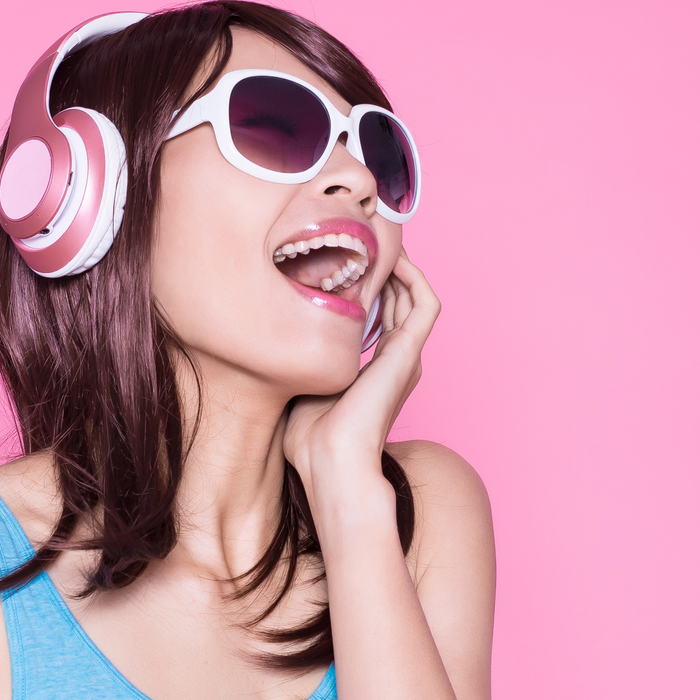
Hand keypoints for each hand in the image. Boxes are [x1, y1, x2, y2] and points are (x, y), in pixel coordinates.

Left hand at [283, 250, 439, 497]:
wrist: (329, 460)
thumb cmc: (310, 436)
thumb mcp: (303, 382)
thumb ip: (302, 356)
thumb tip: (274, 331)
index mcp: (378, 371)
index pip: (383, 316)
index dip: (370, 286)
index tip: (345, 261)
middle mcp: (399, 361)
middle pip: (401, 300)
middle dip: (384, 268)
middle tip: (363, 240)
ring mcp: (407, 356)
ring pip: (416, 296)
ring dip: (400, 265)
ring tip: (378, 239)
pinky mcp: (409, 353)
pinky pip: (425, 302)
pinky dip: (413, 277)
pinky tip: (390, 258)